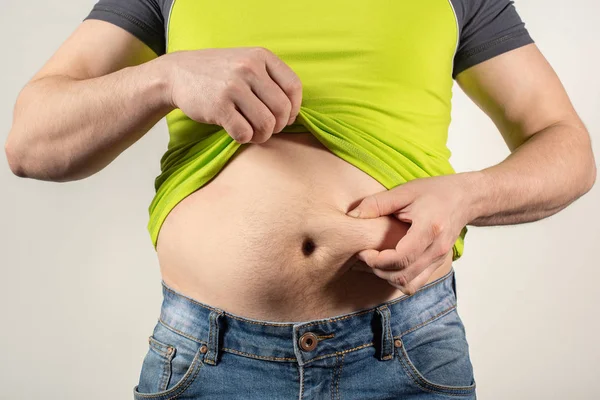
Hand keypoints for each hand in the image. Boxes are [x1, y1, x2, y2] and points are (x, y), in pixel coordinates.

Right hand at [161, 46, 302, 143]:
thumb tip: (293, 112)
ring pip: (266, 124)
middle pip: (282, 109)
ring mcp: (233, 87)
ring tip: (253, 133)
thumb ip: (270, 79)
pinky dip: (245, 139)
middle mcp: (249, 68)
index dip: (294, 108)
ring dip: (263, 136)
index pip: (294, 87)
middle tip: (267, 128)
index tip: (285, 117)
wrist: (177, 73)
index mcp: (261, 57)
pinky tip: (238, 133)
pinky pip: (244, 133)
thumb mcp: (246, 62)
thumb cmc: (218, 73)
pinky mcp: (218, 106)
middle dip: (279, 126)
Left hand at [346, 173, 476, 294]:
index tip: (362, 252)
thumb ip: (377, 204)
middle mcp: (437, 248)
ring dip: (387, 277)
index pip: (400, 257)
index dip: (377, 260)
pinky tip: (389, 266)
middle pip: (403, 275)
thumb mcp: (405, 191)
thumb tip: (352, 216)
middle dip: (377, 270)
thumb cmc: (435, 191)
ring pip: (409, 284)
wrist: (466, 198)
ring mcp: (439, 259)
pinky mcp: (438, 263)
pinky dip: (399, 280)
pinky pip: (416, 283)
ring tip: (375, 262)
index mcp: (429, 229)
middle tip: (364, 256)